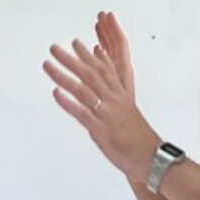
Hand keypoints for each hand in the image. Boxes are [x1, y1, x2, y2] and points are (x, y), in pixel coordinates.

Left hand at [43, 11, 161, 182]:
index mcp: (120, 95)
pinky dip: (68, 102)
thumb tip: (105, 87)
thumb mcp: (128, 110)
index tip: (76, 42)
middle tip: (54, 48)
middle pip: (89, 74)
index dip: (88, 55)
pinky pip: (82, 113)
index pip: (103, 68)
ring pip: (82, 90)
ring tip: (48, 65)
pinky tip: (56, 93)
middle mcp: (113, 100)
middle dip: (70, 59)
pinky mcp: (101, 129)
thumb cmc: (139, 136)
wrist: (151, 156)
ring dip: (63, 76)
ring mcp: (106, 114)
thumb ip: (115, 95)